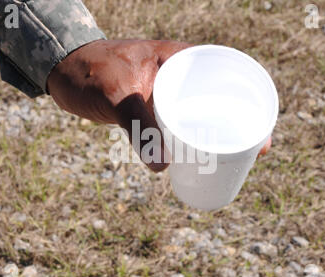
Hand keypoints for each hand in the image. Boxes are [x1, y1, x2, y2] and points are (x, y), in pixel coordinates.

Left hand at [47, 40, 270, 171]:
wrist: (62, 73)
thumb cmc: (89, 73)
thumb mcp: (116, 96)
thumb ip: (138, 128)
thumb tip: (162, 168)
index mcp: (178, 59)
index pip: (226, 75)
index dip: (249, 101)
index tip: (262, 130)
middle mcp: (178, 75)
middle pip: (220, 100)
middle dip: (238, 124)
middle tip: (253, 152)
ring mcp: (167, 93)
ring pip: (201, 115)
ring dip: (216, 135)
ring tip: (233, 160)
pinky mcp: (154, 109)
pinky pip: (182, 125)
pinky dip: (192, 141)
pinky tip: (199, 158)